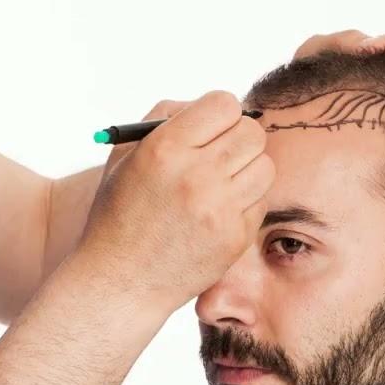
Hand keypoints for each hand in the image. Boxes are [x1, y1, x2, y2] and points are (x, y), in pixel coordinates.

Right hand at [79, 91, 274, 313]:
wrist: (119, 281)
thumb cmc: (120, 212)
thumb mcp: (126, 156)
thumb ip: (166, 118)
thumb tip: (212, 106)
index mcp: (165, 148)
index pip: (225, 104)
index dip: (220, 112)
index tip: (211, 126)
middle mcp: (195, 176)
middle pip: (252, 132)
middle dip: (238, 138)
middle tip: (222, 152)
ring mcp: (218, 209)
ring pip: (265, 165)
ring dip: (246, 169)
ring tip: (220, 183)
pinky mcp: (234, 237)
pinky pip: (261, 202)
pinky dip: (244, 202)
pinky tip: (217, 213)